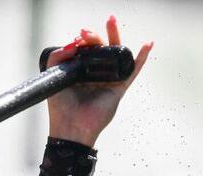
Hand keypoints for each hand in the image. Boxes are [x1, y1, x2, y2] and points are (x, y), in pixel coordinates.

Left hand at [46, 15, 153, 147]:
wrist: (70, 127)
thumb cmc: (60, 107)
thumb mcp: (54, 77)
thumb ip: (58, 57)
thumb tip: (74, 42)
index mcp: (79, 72)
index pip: (84, 51)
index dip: (82, 41)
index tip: (77, 38)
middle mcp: (94, 74)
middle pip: (100, 49)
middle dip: (94, 36)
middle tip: (85, 31)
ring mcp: (107, 80)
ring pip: (115, 54)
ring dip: (115, 36)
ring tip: (110, 21)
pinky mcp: (118, 88)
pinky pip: (133, 70)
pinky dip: (141, 57)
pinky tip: (148, 44)